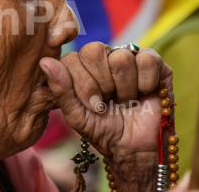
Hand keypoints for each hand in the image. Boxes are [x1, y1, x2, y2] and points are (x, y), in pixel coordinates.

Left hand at [39, 42, 173, 190]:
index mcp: (81, 65)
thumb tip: (44, 61)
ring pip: (120, 57)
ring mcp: (128, 56)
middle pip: (94, 50)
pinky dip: (145, 83)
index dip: (83, 85)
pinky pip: (146, 59)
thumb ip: (60, 89)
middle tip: (109, 102)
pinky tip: (143, 93)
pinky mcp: (154, 62)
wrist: (134, 148)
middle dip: (101, 85)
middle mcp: (103, 56)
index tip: (92, 106)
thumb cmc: (102, 129)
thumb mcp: (76, 115)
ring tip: (127, 100)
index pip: (73, 57)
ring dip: (124, 88)